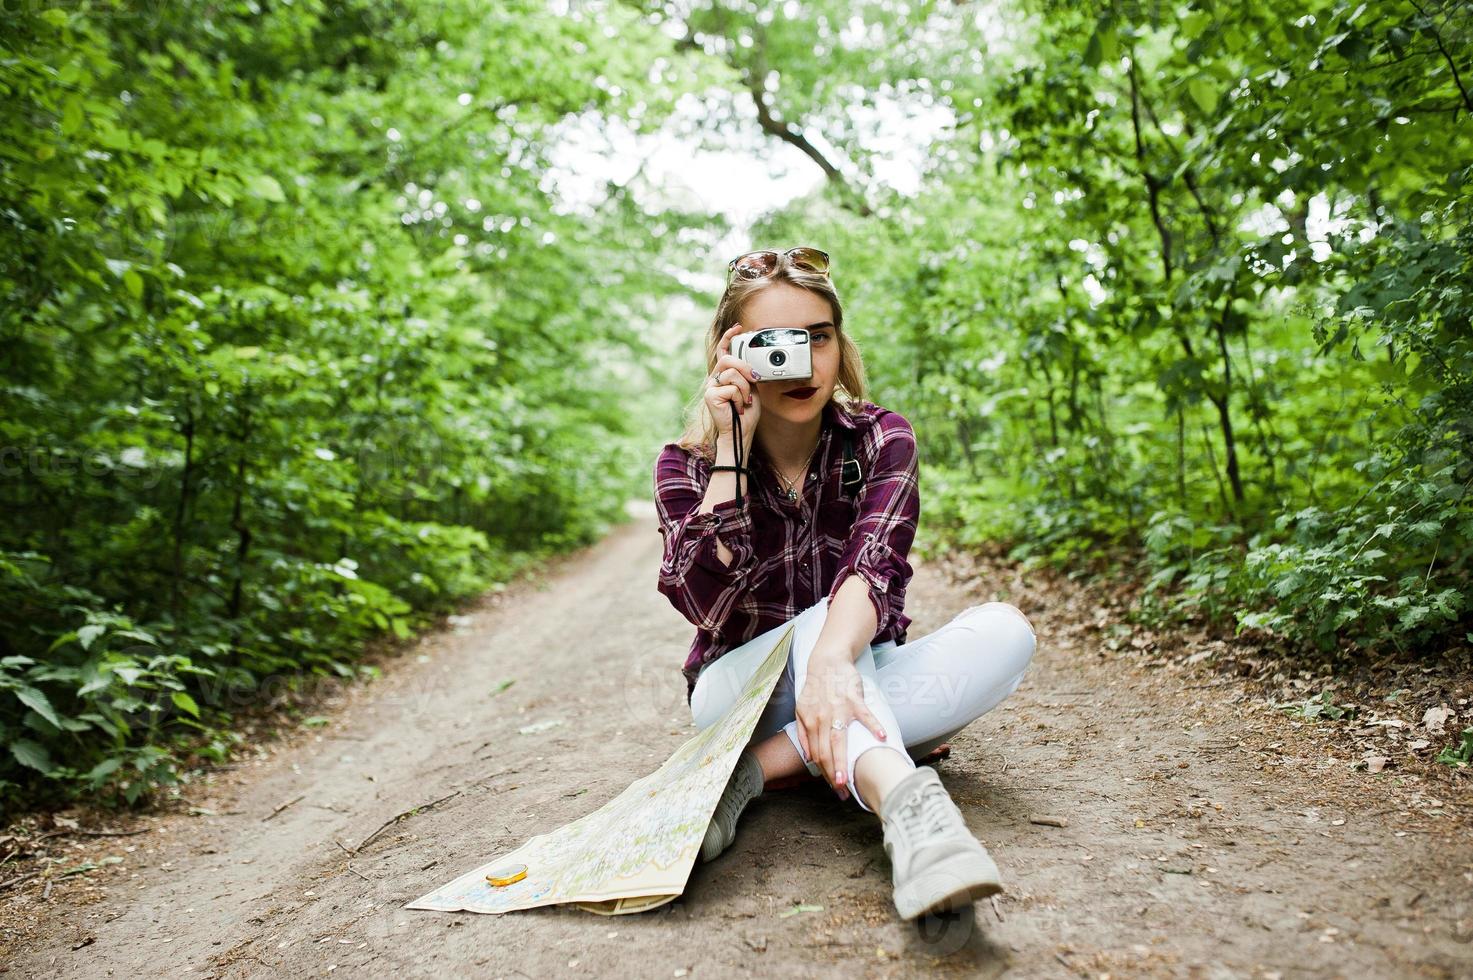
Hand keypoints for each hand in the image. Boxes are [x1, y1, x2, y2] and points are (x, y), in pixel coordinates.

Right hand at [705, 322, 761, 443]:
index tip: (738, 327)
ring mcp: (711, 386)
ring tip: (744, 400)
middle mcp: (715, 378)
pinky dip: (740, 398)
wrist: (742, 431)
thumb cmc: (746, 412)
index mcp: (724, 374)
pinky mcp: (710, 395)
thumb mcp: (751, 387)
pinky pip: (732, 387)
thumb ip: (748, 373)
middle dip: (745, 369)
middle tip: (754, 381)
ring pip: (733, 374)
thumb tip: (752, 364)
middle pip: (729, 359)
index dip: (729, 337)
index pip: (723, 350)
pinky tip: (737, 407)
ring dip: (745, 388)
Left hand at [794, 652, 886, 800]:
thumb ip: (803, 733)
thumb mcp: (801, 710)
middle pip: (826, 752)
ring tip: (849, 779)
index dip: (824, 773)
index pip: (817, 754)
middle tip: (842, 793)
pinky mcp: (854, 699)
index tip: (834, 788)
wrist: (827, 662)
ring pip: (840, 739)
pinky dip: (874, 726)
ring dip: (844, 761)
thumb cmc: (816, 689)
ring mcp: (839, 709)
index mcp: (810, 723)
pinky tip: (882, 739)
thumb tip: (809, 757)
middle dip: (833, 775)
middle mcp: (822, 718)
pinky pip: (865, 715)